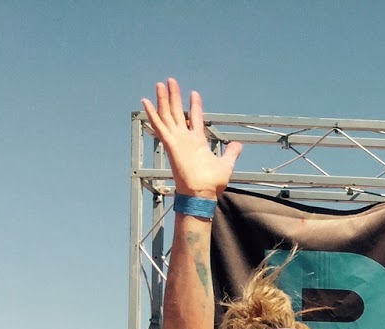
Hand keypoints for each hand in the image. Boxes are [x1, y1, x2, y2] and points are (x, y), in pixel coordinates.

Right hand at [140, 78, 240, 200]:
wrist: (202, 192)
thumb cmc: (212, 183)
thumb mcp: (226, 164)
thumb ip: (231, 153)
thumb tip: (238, 145)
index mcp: (197, 142)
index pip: (195, 118)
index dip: (195, 106)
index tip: (194, 93)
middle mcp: (185, 138)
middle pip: (178, 112)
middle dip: (175, 96)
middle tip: (171, 81)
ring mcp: (177, 140)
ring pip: (168, 114)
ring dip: (164, 99)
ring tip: (160, 84)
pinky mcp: (170, 143)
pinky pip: (159, 125)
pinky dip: (152, 113)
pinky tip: (146, 101)